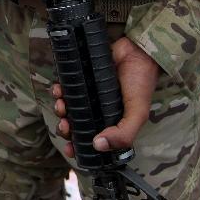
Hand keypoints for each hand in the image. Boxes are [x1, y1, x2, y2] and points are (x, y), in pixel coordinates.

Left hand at [52, 36, 158, 156]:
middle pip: (77, 124)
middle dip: (67, 128)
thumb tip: (98, 146)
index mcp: (112, 122)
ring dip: (61, 109)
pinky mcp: (82, 76)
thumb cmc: (141, 83)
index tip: (71, 149)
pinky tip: (59, 90)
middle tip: (65, 125)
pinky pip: (66, 86)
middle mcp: (99, 109)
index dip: (80, 146)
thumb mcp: (138, 113)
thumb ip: (123, 134)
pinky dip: (59, 91)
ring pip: (69, 106)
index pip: (93, 139)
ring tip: (62, 106)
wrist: (137, 50)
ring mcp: (90, 93)